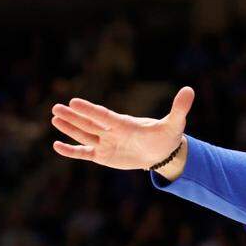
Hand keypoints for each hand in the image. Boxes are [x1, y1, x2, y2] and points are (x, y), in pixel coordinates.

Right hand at [50, 86, 193, 169]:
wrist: (162, 151)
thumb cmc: (166, 135)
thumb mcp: (174, 124)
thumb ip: (179, 108)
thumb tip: (190, 90)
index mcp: (124, 123)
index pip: (104, 116)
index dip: (90, 110)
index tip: (75, 102)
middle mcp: (111, 131)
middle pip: (89, 123)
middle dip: (74, 117)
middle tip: (56, 107)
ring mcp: (106, 142)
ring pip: (84, 135)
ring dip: (69, 128)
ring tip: (54, 118)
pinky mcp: (103, 155)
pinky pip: (84, 153)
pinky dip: (71, 151)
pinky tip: (56, 145)